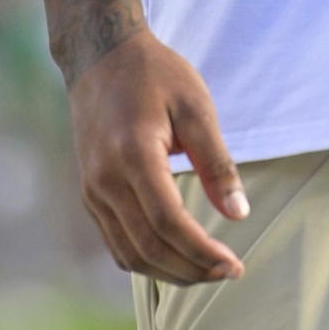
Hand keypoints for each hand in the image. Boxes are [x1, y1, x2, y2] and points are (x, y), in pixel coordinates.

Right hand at [67, 30, 247, 286]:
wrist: (101, 56)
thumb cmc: (155, 75)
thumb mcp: (196, 107)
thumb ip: (216, 162)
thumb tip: (238, 214)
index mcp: (133, 155)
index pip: (168, 222)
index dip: (202, 252)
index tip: (235, 265)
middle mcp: (105, 180)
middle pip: (149, 247)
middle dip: (191, 269)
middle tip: (228, 273)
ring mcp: (92, 190)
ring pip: (129, 254)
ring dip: (170, 272)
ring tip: (207, 271)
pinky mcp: (90, 194)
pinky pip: (116, 243)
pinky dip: (146, 260)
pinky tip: (176, 258)